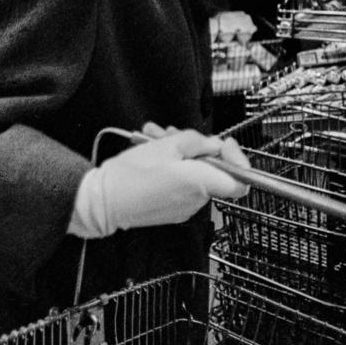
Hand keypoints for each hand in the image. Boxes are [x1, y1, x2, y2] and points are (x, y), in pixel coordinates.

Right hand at [68, 127, 249, 237]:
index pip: (241, 181)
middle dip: (196, 148)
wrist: (103, 201)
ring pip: (195, 175)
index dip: (237, 159)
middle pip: (213, 171)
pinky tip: (151, 156)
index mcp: (201, 183)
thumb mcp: (166, 145)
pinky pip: (182, 186)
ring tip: (153, 139)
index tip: (223, 144)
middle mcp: (198, 200)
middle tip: (173, 134)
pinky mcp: (171, 211)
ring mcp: (185, 208)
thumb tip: (213, 144)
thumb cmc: (132, 174)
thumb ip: (197, 141)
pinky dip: (173, 170)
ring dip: (180, 155)